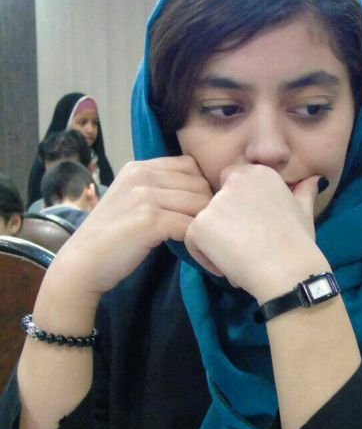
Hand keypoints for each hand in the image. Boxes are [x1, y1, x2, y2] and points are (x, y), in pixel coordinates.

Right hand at [49, 156, 212, 298]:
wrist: (82, 263)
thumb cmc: (111, 238)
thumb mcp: (132, 202)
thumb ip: (158, 191)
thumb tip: (199, 195)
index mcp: (139, 167)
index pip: (190, 165)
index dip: (202, 188)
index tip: (202, 212)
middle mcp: (142, 175)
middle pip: (199, 184)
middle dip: (209, 209)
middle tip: (211, 233)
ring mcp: (145, 195)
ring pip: (200, 204)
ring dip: (208, 227)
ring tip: (208, 246)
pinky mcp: (150, 219)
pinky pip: (191, 226)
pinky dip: (200, 244)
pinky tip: (200, 257)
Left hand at [183, 165, 326, 300]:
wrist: (288, 270)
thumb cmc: (299, 243)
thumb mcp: (304, 212)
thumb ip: (304, 192)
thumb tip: (315, 180)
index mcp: (259, 173)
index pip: (232, 182)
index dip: (237, 207)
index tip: (253, 227)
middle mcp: (235, 180)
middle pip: (216, 202)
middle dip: (225, 223)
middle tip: (244, 246)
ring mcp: (215, 202)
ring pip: (205, 222)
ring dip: (216, 241)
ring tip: (238, 260)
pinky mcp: (201, 225)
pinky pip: (192, 241)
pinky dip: (205, 257)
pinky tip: (227, 267)